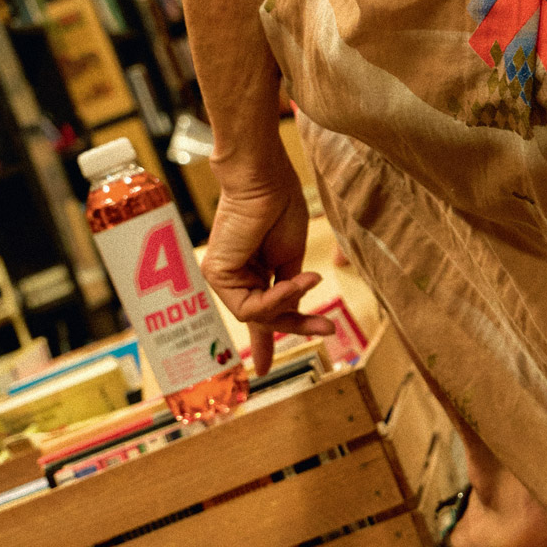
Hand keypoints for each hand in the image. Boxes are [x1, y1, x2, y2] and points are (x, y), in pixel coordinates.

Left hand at [201, 163, 333, 374]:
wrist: (264, 178)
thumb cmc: (279, 204)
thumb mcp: (290, 255)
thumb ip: (288, 285)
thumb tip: (295, 308)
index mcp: (251, 270)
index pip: (258, 314)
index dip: (263, 342)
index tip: (263, 369)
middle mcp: (234, 276)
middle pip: (264, 317)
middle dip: (297, 325)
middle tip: (328, 330)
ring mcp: (223, 275)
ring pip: (258, 315)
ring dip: (289, 304)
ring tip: (311, 281)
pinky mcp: (217, 272)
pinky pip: (250, 305)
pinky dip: (277, 298)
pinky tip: (295, 280)